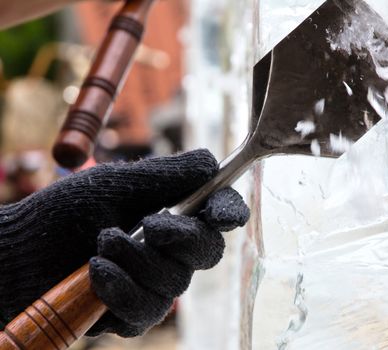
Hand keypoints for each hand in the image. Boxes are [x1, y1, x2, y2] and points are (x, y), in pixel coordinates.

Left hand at [0, 149, 249, 336]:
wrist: (19, 254)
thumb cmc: (65, 212)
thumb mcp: (117, 183)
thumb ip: (167, 174)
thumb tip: (212, 162)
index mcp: (171, 212)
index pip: (216, 213)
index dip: (228, 211)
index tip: (222, 214)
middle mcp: (170, 250)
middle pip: (207, 251)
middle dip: (180, 237)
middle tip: (149, 225)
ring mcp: (153, 284)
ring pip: (175, 282)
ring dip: (135, 260)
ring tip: (99, 244)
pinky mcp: (133, 314)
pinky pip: (146, 311)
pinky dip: (119, 289)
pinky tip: (95, 274)